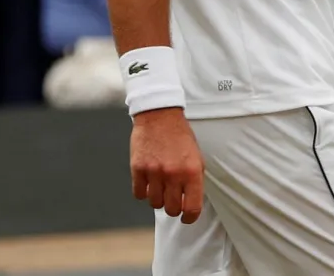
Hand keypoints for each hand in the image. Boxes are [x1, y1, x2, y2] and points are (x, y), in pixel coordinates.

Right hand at [130, 108, 204, 222]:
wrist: (160, 115)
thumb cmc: (180, 137)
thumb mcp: (196, 157)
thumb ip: (194, 181)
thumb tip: (190, 204)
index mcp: (192, 171)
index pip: (192, 207)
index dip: (190, 217)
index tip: (187, 218)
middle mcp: (174, 173)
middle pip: (171, 209)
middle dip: (173, 208)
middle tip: (172, 199)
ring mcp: (154, 171)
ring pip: (154, 203)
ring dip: (158, 198)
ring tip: (160, 185)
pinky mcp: (138, 168)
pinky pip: (139, 194)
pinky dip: (143, 191)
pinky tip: (148, 181)